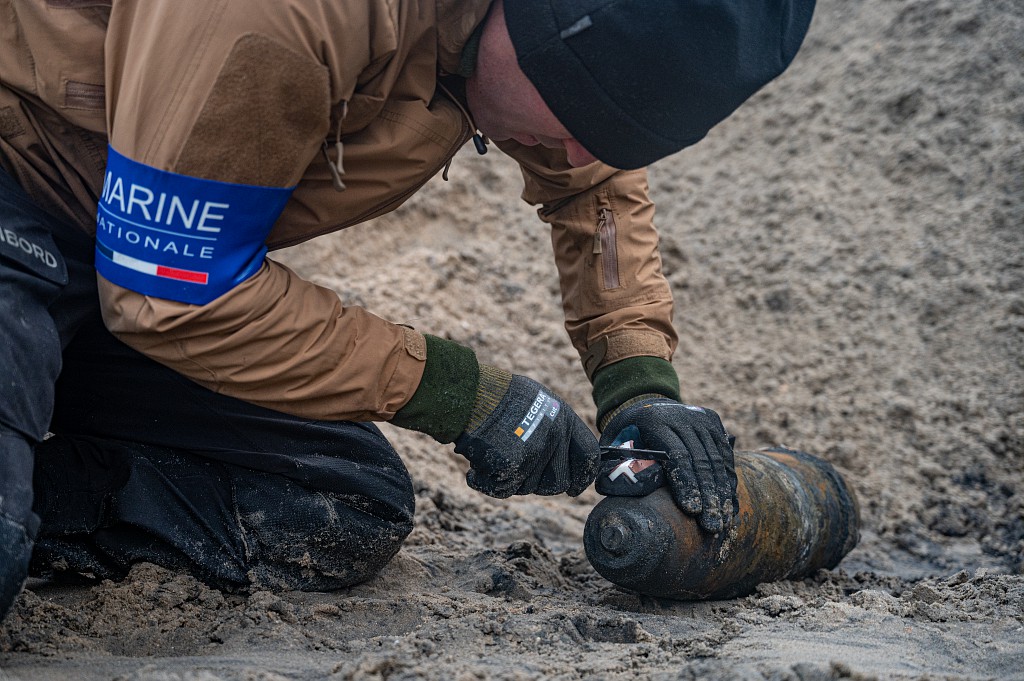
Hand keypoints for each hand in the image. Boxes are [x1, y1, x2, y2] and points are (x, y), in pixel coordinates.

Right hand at [454, 369, 599, 497]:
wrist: (469, 394)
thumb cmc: (497, 396)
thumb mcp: (536, 400)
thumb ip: (554, 427)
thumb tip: (563, 456)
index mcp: (564, 418)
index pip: (588, 456)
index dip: (582, 477)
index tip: (573, 488)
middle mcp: (554, 435)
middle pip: (557, 482)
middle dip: (538, 482)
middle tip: (516, 468)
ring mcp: (534, 451)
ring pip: (527, 488)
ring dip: (509, 479)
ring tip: (492, 455)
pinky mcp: (512, 464)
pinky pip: (502, 490)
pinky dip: (485, 483)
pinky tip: (475, 469)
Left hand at [600, 396, 737, 532]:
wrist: (645, 404)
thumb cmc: (626, 435)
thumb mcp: (615, 445)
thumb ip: (618, 466)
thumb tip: (624, 493)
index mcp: (654, 422)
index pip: (676, 456)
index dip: (686, 484)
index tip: (692, 510)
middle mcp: (681, 416)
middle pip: (700, 461)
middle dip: (707, 496)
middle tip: (711, 526)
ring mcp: (699, 417)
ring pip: (716, 460)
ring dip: (721, 493)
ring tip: (723, 522)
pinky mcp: (712, 421)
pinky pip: (724, 454)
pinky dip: (728, 480)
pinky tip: (730, 505)